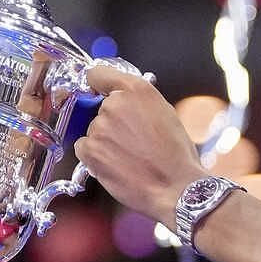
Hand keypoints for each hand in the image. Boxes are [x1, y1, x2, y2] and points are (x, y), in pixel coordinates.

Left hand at [73, 64, 206, 225]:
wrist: (176, 188)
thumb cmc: (176, 156)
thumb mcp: (166, 114)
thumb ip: (140, 102)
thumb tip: (124, 102)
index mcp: (136, 89)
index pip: (98, 73)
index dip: (98, 84)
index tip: (98, 91)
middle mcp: (114, 104)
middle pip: (99, 108)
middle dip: (111, 122)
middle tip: (132, 141)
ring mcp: (100, 127)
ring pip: (94, 130)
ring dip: (105, 142)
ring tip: (130, 158)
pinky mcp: (91, 150)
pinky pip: (84, 148)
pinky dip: (95, 157)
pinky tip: (117, 165)